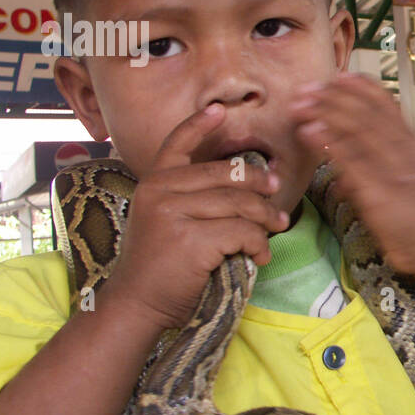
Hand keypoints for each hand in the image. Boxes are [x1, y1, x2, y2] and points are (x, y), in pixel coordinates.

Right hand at [107, 104, 290, 329]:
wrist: (136, 304)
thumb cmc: (158, 266)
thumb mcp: (162, 220)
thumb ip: (188, 198)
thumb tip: (244, 186)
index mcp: (153, 182)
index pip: (177, 144)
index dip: (199, 125)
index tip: (219, 110)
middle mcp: (159, 190)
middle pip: (226, 176)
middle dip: (259, 186)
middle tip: (277, 196)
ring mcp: (173, 213)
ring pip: (239, 205)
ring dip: (266, 219)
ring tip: (276, 229)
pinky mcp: (191, 239)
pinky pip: (242, 232)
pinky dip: (258, 244)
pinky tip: (260, 255)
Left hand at [290, 74, 414, 276]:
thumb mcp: (406, 183)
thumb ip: (377, 171)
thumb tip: (345, 174)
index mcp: (411, 145)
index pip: (386, 106)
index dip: (361, 88)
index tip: (339, 76)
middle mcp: (402, 151)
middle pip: (365, 113)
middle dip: (333, 98)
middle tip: (306, 89)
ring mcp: (390, 170)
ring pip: (356, 131)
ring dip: (324, 114)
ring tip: (300, 106)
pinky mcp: (376, 192)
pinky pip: (349, 162)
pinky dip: (327, 144)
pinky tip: (308, 133)